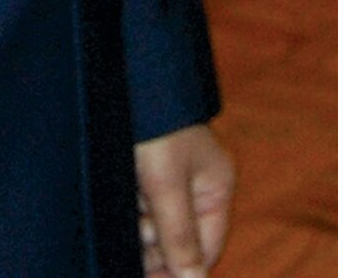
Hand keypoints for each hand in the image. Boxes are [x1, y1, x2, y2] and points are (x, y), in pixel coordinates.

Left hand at [134, 122, 234, 275]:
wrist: (123, 79)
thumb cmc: (153, 125)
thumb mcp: (166, 185)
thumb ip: (180, 237)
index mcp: (216, 188)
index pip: (205, 252)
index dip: (178, 271)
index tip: (145, 275)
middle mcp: (197, 188)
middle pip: (175, 245)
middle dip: (152, 243)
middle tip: (137, 220)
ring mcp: (170, 183)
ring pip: (152, 231)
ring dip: (135, 226)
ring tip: (129, 193)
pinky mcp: (146, 177)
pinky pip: (137, 213)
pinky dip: (126, 210)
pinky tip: (122, 192)